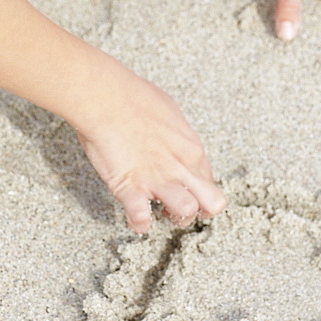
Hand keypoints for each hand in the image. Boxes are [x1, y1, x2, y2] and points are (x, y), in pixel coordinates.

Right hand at [72, 62, 225, 233]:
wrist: (107, 98)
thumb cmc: (133, 97)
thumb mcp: (170, 113)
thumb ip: (175, 135)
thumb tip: (172, 140)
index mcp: (191, 148)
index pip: (209, 182)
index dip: (198, 190)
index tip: (183, 189)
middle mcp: (180, 167)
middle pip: (213, 203)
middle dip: (199, 211)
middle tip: (178, 206)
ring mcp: (158, 179)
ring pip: (187, 213)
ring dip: (173, 217)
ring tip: (158, 210)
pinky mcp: (131, 188)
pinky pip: (141, 219)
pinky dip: (138, 222)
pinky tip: (134, 213)